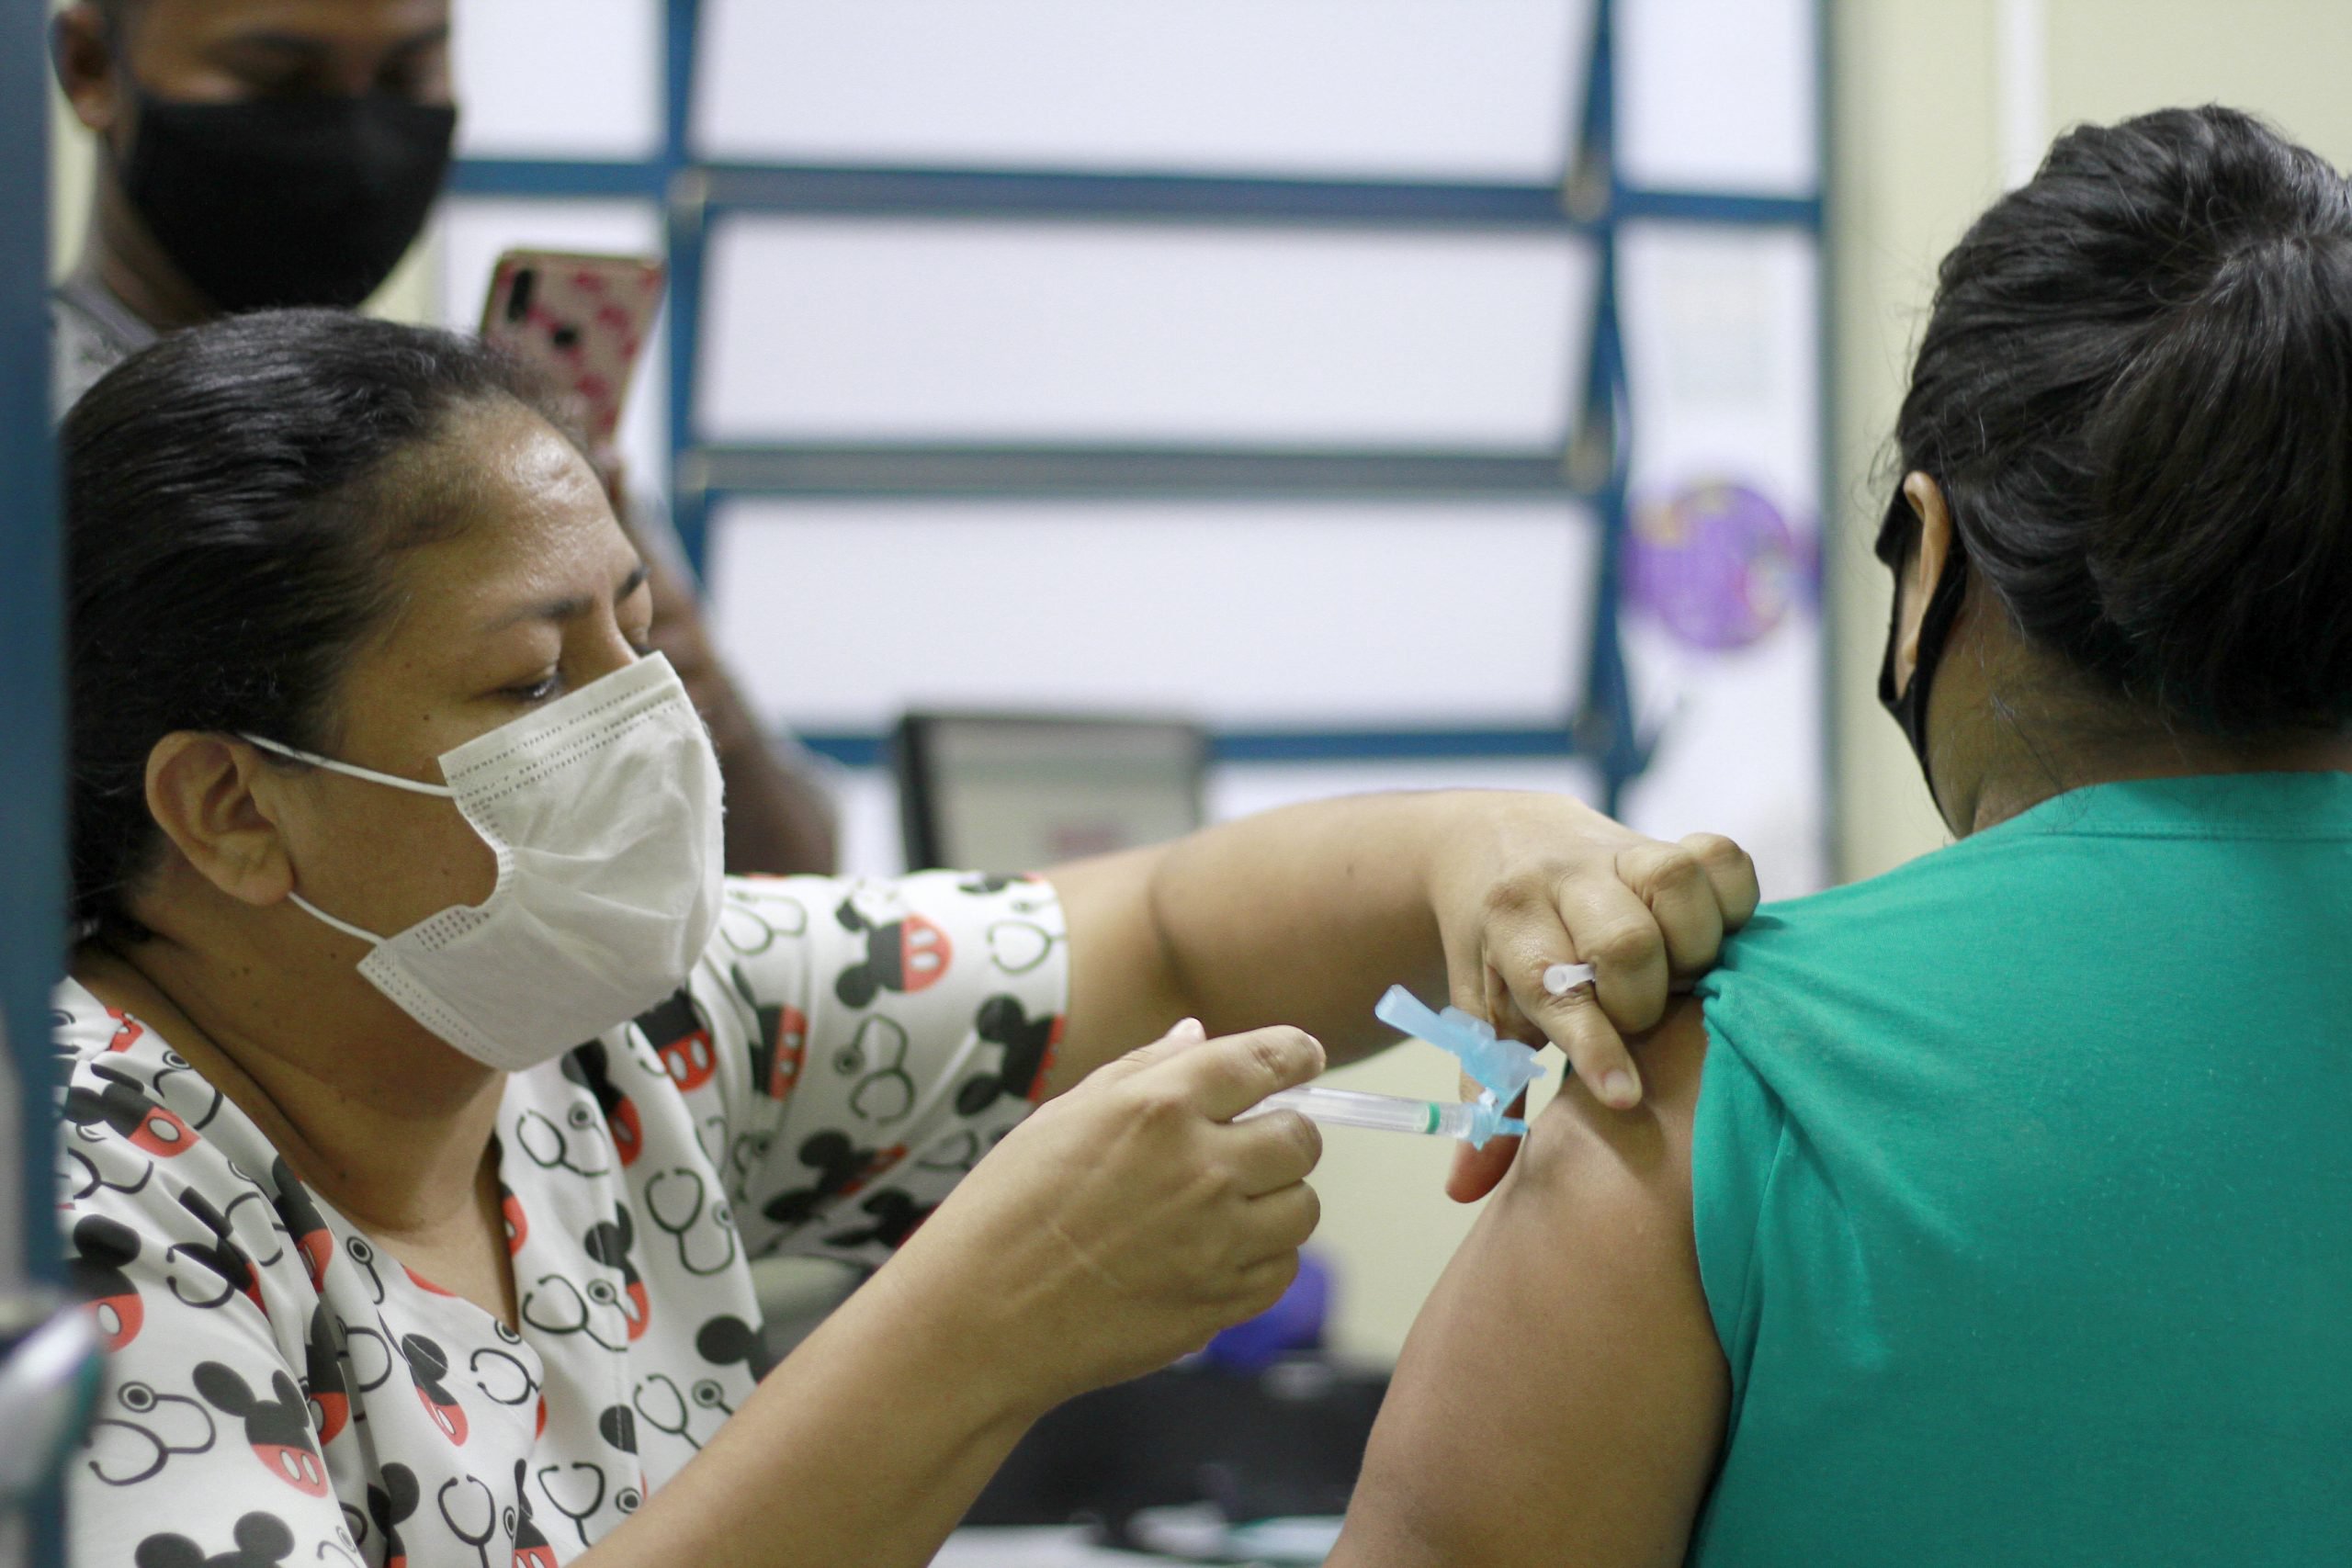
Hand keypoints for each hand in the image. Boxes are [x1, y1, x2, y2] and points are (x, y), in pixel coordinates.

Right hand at [883, 1020, 1325, 1416]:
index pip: (1265, 1061)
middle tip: (1245, 1147)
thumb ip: (1142, 1069)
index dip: (1294, 1055)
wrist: (979, 1319)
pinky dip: (1260, 1259)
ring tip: (1221, 1208)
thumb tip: (1196, 1034)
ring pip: (1302, 1206)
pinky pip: (1281, 1269)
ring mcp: (1217, 1241)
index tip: (1302, 1058)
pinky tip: (1210, 1255)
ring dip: (1275, 1201)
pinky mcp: (1220, 1302)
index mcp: (1159, 1106)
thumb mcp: (1063, 1115)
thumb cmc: (1006, 1209)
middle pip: (1301, 1139)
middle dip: (1280, 1136)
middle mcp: (1200, 1168)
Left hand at [1417, 797, 1756, 1193]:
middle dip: (1643, 999)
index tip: (1625, 1097)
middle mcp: (1561, 880)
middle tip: (1638, 1019)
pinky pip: (1719, 857)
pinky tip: (1710, 936)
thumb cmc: (1500, 953)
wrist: (1495, 843)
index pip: (1556, 989)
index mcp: (1508, 925)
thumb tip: (1467, 1188)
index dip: (1596, 1047)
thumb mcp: (1480, 1016)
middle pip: (1624, 942)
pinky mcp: (1664, 840)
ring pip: (1675, 886)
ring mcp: (1615, 852)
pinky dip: (1728, 900)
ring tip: (1676, 975)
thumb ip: (1488, 1095)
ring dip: (1689, 945)